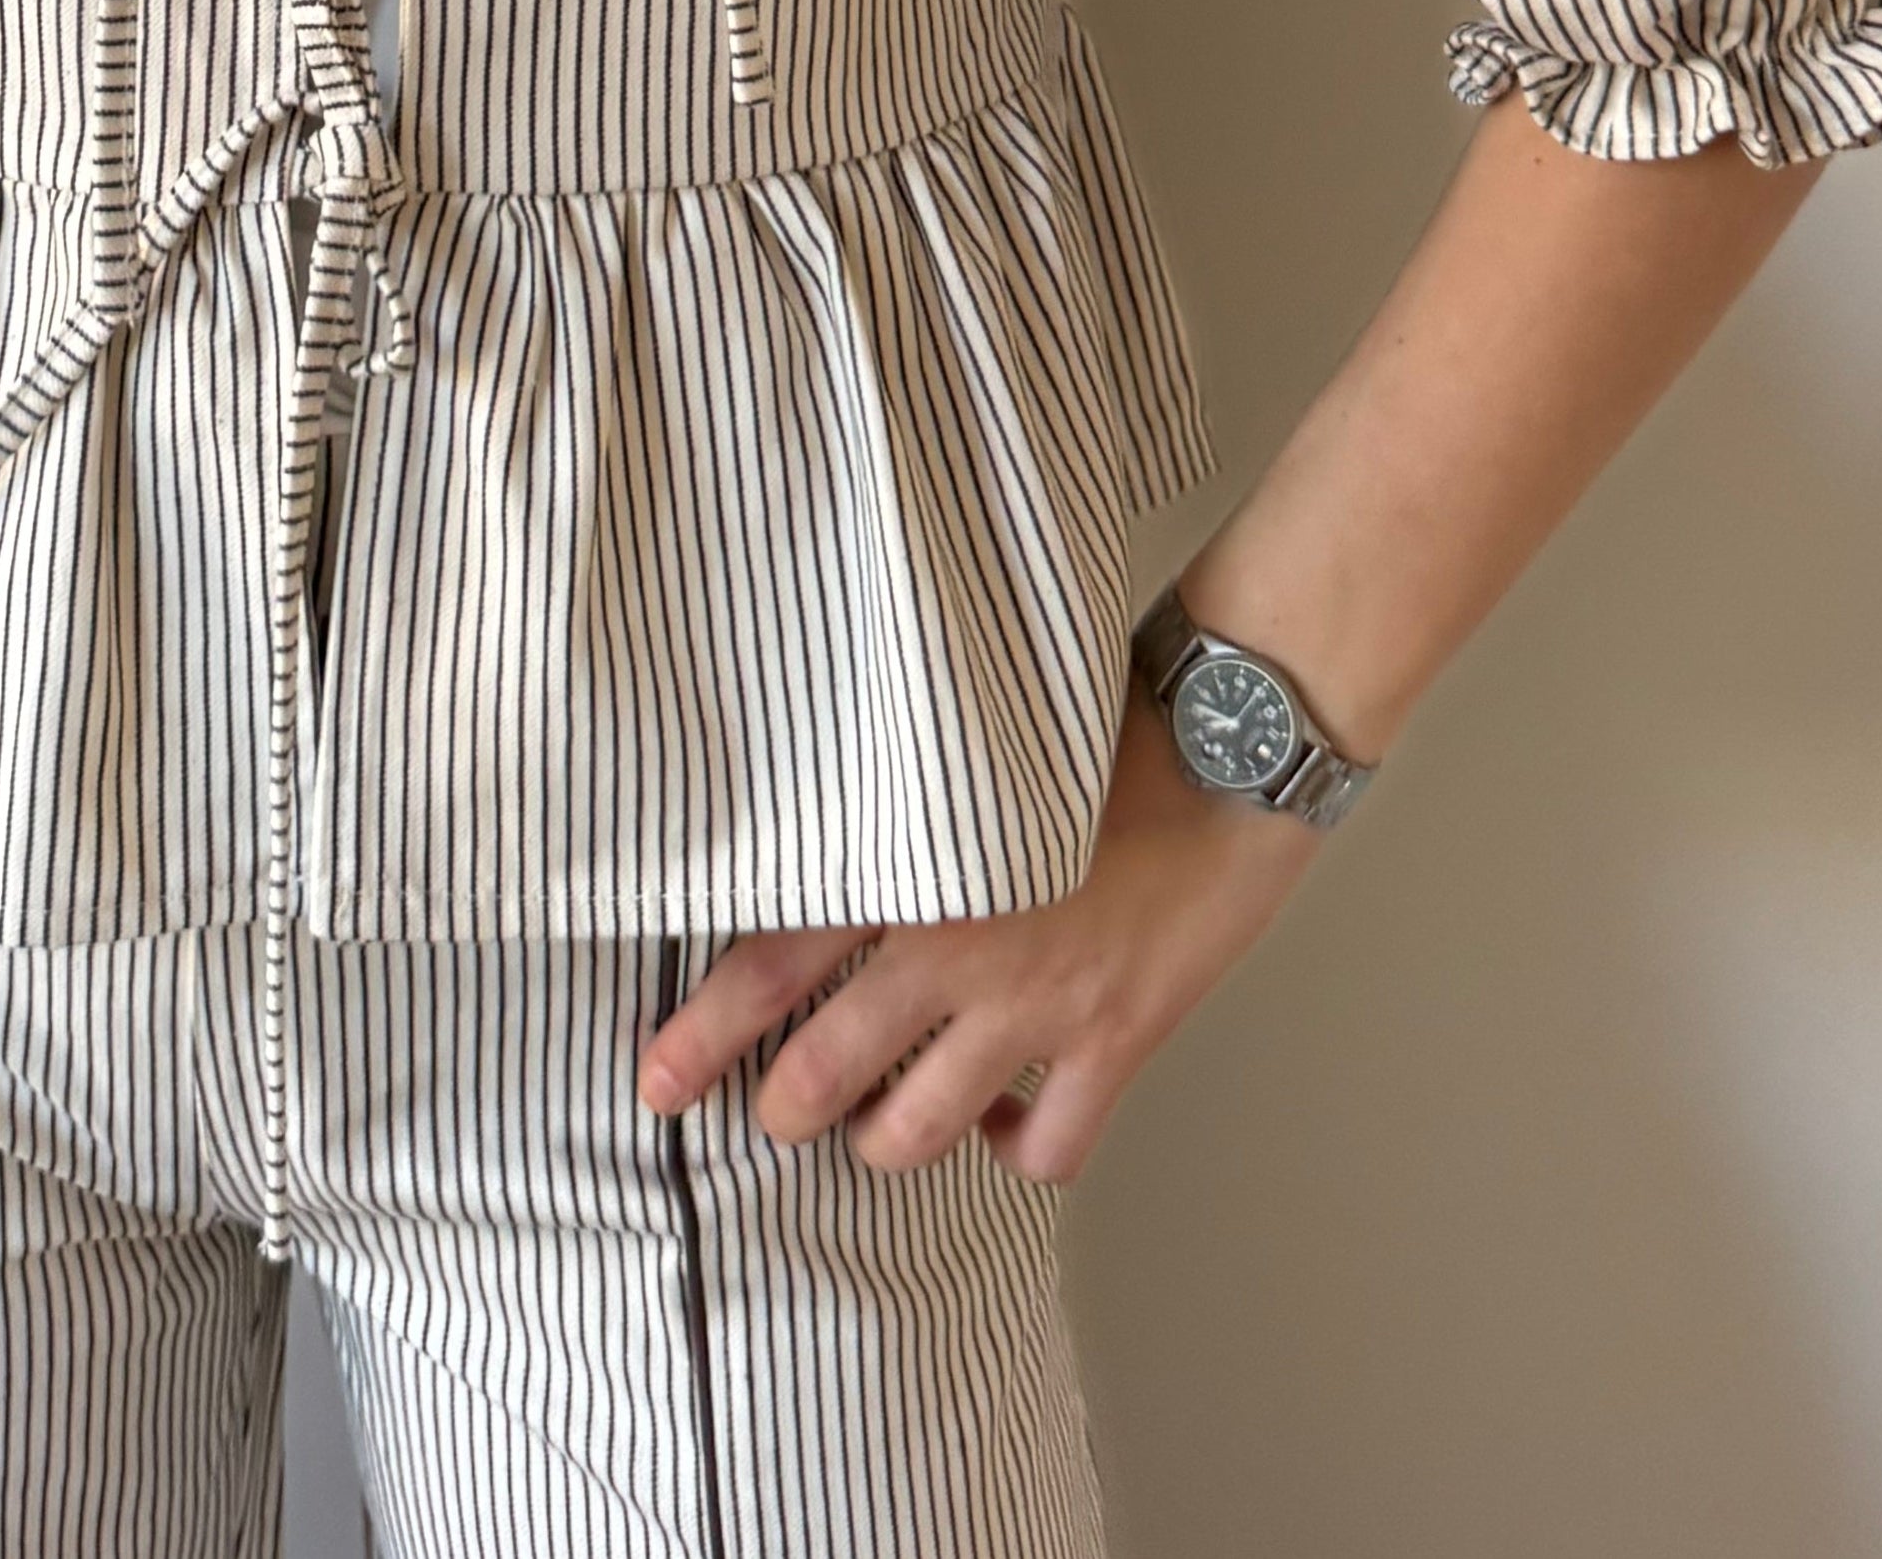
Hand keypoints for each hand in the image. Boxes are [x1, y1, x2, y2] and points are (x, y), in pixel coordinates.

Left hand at [639, 691, 1317, 1182]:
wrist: (1229, 744)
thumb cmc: (1099, 728)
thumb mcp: (970, 760)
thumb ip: (894, 813)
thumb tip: (817, 848)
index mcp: (911, 865)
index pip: (770, 961)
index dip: (701, 1032)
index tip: (652, 1079)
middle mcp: (960, 943)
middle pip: (826, 1069)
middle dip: (783, 1109)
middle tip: (771, 1114)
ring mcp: (1038, 1005)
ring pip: (917, 1130)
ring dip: (884, 1140)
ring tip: (879, 1123)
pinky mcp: (1115, 1044)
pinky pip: (1044, 1151)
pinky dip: (1015, 1153)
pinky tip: (1006, 1121)